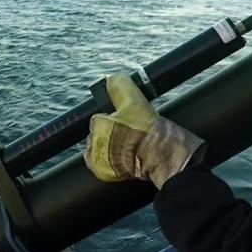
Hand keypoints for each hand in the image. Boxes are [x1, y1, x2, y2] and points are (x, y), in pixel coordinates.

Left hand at [83, 73, 204, 188]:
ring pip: (100, 148)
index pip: (100, 116)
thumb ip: (120, 84)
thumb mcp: (134, 99)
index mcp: (96, 123)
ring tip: (128, 145)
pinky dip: (108, 161)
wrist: (159, 155)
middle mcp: (92, 142)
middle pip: (99, 132)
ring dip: (110, 146)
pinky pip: (100, 164)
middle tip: (129, 133)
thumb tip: (112, 78)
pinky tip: (122, 156)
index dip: (114, 116)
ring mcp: (96, 160)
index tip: (127, 120)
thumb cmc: (146, 130)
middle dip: (110, 131)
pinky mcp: (102, 174)